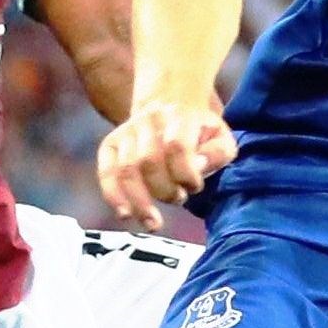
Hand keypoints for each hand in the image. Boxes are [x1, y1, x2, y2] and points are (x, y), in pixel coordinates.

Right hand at [97, 99, 237, 230]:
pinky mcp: (111, 144)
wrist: (171, 106)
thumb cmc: (200, 133)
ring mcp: (127, 131)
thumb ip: (217, 154)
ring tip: (153, 222)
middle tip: (178, 199)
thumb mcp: (221, 138)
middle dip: (164, 190)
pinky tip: (125, 214)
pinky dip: (113, 195)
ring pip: (126, 169)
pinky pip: (106, 171)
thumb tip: (197, 168)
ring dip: (140, 201)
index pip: (176, 146)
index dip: (185, 174)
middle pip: (148, 161)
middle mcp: (149, 120)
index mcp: (180, 116)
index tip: (195, 187)